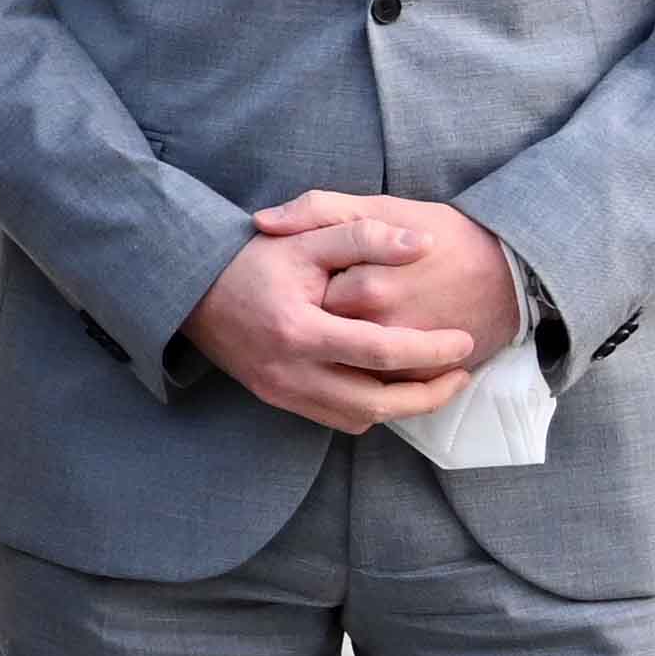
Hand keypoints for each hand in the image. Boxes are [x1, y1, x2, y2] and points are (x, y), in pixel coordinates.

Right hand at [190, 189, 515, 430]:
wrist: (190, 289)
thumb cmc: (252, 260)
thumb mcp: (307, 237)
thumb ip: (365, 237)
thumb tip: (424, 245)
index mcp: (301, 329)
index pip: (382, 351)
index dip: (430, 350)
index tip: (464, 341)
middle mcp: (291, 371)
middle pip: (377, 402)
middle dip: (428, 396)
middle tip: (461, 375)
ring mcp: (282, 390)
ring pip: (359, 418)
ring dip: (402, 407)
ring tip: (434, 383)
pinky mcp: (277, 398)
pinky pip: (336, 418)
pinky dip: (369, 408)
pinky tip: (388, 385)